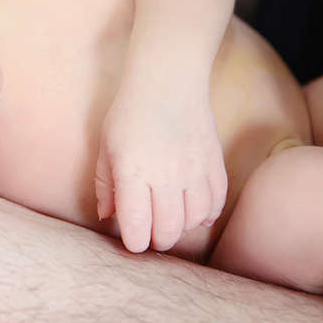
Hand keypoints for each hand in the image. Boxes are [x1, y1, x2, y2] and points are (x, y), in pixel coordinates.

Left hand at [94, 91, 227, 252]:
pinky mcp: (214, 163)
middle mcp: (165, 175)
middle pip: (167, 230)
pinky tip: (194, 211)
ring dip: (181, 227)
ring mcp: (193, 170)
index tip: (132, 242)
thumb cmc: (129, 113)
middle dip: (157, 241)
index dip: (134, 242)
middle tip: (150, 235)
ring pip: (193, 221)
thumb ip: (106, 185)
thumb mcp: (106, 147)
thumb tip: (107, 216)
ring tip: (170, 220)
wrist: (168, 81)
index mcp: (133, 171)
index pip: (137, 225)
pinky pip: (216, 203)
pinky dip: (206, 214)